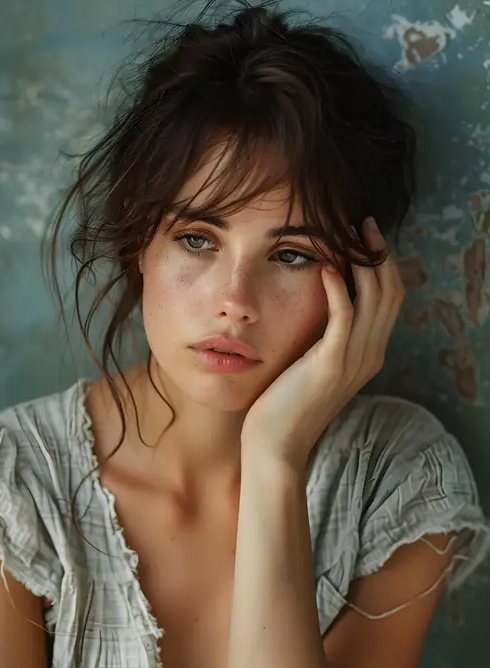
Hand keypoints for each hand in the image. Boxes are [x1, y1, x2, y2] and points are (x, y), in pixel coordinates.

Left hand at [241, 217, 405, 467]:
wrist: (276, 444)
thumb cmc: (285, 403)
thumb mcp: (313, 362)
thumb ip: (324, 335)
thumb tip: (320, 302)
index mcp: (368, 353)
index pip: (390, 299)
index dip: (383, 264)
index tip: (364, 236)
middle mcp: (369, 355)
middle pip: (390, 292)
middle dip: (379, 253)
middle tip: (361, 223)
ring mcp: (354, 361)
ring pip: (375, 299)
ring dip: (363, 262)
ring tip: (347, 233)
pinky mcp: (330, 364)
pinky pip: (343, 317)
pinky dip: (338, 288)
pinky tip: (324, 267)